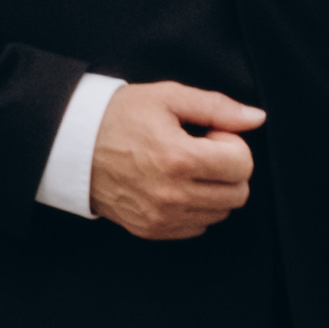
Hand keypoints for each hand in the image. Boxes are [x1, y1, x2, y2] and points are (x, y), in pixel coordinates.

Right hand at [88, 80, 262, 239]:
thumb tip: (257, 118)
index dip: (232, 144)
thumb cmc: (119, 117)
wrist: (71, 146)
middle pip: (238, 193)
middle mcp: (171, 194)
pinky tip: (174, 185)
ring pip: (220, 212)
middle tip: (201, 151)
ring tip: (185, 167)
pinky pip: (197, 226)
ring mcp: (161, 217)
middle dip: (228, 169)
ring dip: (214, 189)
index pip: (243, 164)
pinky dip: (196, 207)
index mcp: (177, 159)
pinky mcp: (151, 230)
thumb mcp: (168, 97)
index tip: (210, 135)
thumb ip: (217, 107)